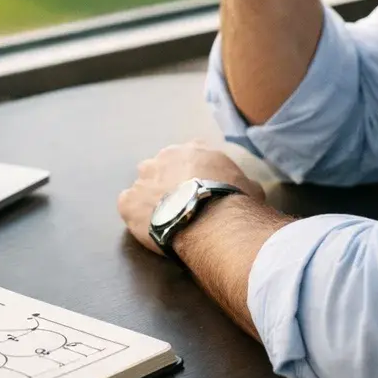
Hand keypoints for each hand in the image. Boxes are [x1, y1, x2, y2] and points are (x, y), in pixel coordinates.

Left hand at [117, 140, 266, 254]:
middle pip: (160, 166)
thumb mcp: (250, 186)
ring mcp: (143, 179)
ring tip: (163, 218)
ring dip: (150, 198)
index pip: (189, 154)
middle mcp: (163, 158)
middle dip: (167, 182)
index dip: (193, 172)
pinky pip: (127, 204)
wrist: (211, 221)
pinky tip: (148, 227)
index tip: (197, 186)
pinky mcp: (129, 202)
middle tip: (179, 204)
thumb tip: (249, 188)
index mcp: (193, 150)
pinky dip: (135, 215)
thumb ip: (242, 182)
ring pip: (142, 186)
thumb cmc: (234, 202)